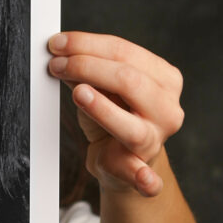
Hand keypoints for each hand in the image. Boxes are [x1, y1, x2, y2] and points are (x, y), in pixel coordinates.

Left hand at [48, 31, 183, 196]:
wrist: (122, 156)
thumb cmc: (113, 112)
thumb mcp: (102, 85)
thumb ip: (87, 68)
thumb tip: (61, 50)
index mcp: (164, 78)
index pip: (124, 51)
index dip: (87, 44)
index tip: (58, 43)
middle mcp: (167, 108)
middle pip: (128, 80)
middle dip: (87, 67)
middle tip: (56, 65)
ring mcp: (156, 140)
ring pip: (132, 125)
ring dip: (102, 109)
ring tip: (79, 92)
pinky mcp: (140, 171)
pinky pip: (146, 177)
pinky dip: (145, 180)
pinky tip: (144, 180)